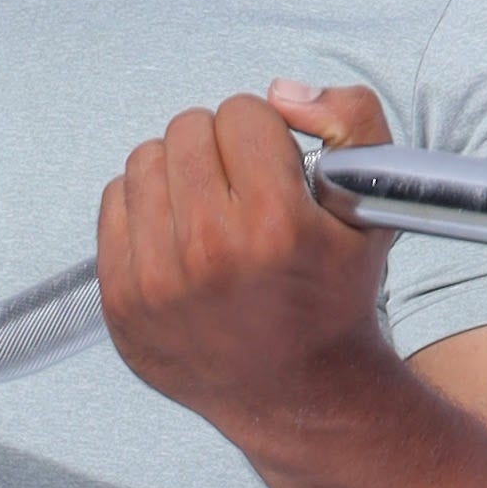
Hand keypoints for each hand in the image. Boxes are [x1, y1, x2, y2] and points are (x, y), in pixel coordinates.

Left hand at [94, 78, 398, 456]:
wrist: (298, 394)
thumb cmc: (333, 294)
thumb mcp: (373, 204)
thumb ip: (350, 120)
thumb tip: (279, 92)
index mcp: (274, 225)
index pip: (241, 113)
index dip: (262, 134)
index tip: (272, 168)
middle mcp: (211, 253)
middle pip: (188, 129)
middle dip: (218, 147)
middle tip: (239, 188)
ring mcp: (158, 281)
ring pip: (146, 159)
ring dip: (177, 172)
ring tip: (208, 209)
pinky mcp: (122, 301)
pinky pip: (113, 202)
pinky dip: (144, 207)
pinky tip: (177, 235)